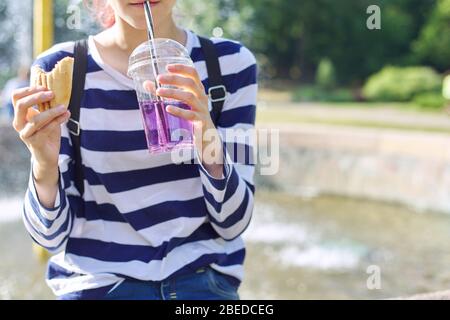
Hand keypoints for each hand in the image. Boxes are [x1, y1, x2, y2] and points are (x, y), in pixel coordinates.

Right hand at [12, 86, 69, 205]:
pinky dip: (58, 121)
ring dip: (52, 111)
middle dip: (37, 97)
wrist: (48, 155)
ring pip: (36, 119)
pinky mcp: (35, 142)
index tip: (44, 88)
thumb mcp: (47, 117)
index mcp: (20, 114)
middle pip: (21, 105)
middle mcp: (19, 123)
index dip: (29, 90)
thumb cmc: (47, 133)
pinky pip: (46, 129)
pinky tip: (66, 115)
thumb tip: (55, 89)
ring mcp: (25, 134)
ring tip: (64, 107)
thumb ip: (47, 105)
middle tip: (52, 94)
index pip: (16, 97)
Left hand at [144, 64, 223, 177]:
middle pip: (190, 83)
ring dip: (173, 92)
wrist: (207, 137)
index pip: (193, 74)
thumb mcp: (182, 103)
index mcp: (198, 90)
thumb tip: (146, 84)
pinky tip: (168, 109)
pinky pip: (190, 114)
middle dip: (174, 79)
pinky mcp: (200, 121)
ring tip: (158, 92)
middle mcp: (202, 97)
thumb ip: (166, 93)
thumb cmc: (192, 117)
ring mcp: (202, 109)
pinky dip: (179, 111)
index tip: (167, 66)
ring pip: (189, 97)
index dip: (181, 68)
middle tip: (158, 79)